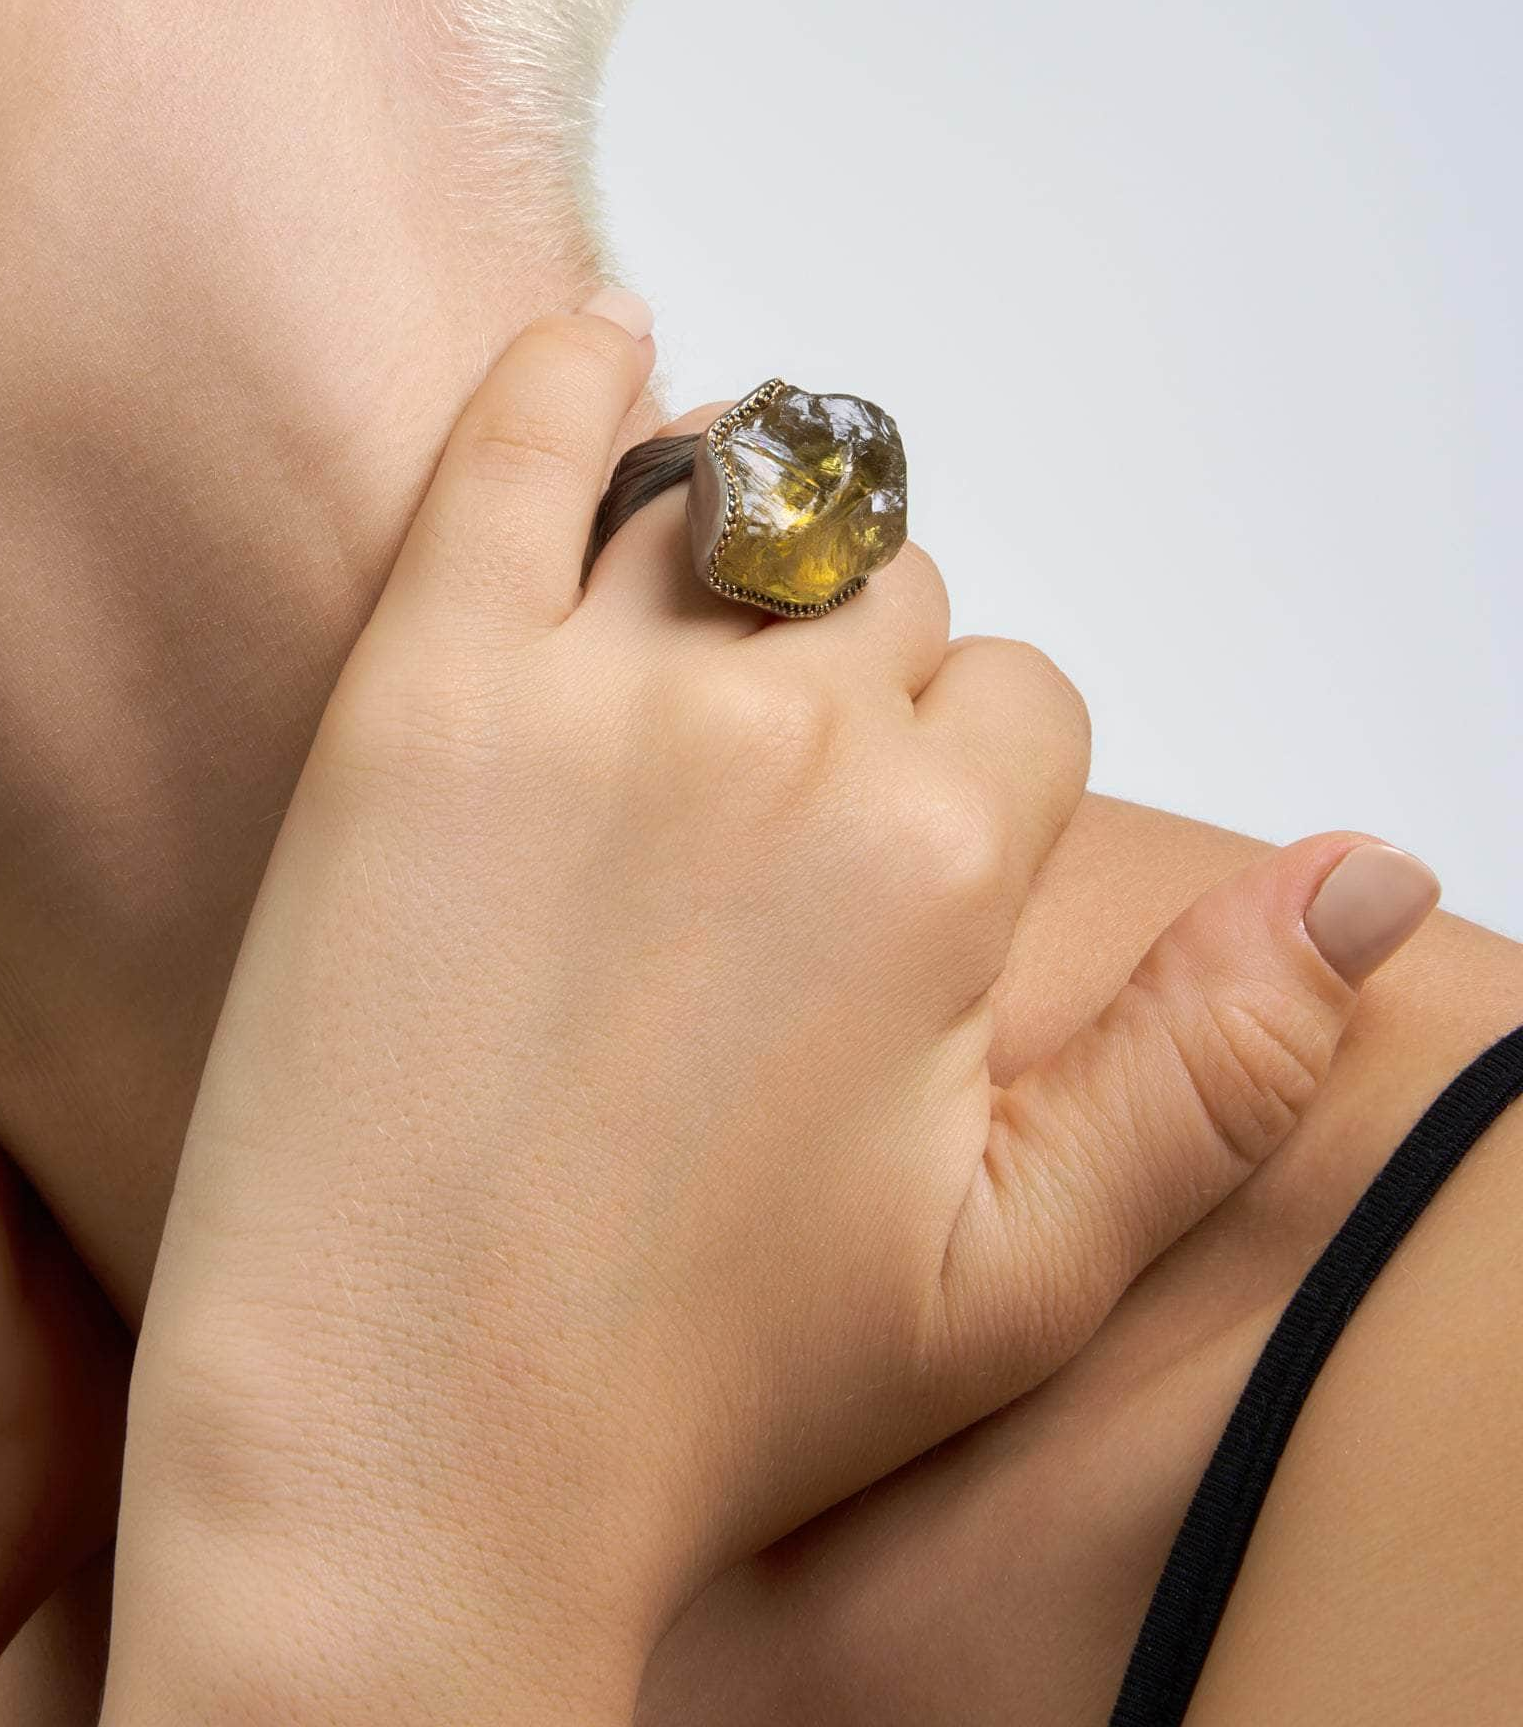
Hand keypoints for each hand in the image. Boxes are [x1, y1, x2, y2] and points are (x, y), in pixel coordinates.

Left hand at [102, 297, 1438, 1723]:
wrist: (401, 1426)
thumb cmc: (703, 1372)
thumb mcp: (1026, 1264)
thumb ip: (1224, 1053)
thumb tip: (1381, 876)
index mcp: (939, 861)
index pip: (1018, 701)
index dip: (960, 776)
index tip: (876, 862)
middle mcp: (778, 742)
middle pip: (885, 598)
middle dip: (855, 680)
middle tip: (752, 805)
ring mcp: (583, 695)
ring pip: (746, 509)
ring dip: (754, 541)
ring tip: (704, 608)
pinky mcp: (412, 689)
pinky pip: (517, 448)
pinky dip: (574, 377)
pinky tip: (611, 354)